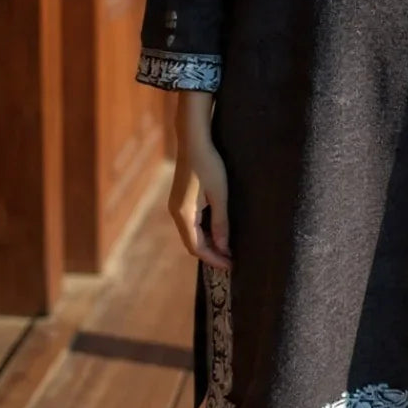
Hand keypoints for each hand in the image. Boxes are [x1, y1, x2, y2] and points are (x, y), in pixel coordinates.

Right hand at [168, 143, 232, 269]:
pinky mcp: (180, 200)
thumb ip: (221, 222)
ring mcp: (176, 206)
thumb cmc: (208, 165)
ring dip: (207, 243)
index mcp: (184, 215)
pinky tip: (217, 230)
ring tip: (226, 248)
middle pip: (192, 244)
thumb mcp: (219, 194)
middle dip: (211, 254)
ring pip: (191, 234)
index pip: (198, 248)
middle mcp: (176, 214)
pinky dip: (203, 232)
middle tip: (231, 260)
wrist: (193, 141)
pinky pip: (190, 224)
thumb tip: (224, 247)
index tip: (231, 265)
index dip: (214, 259)